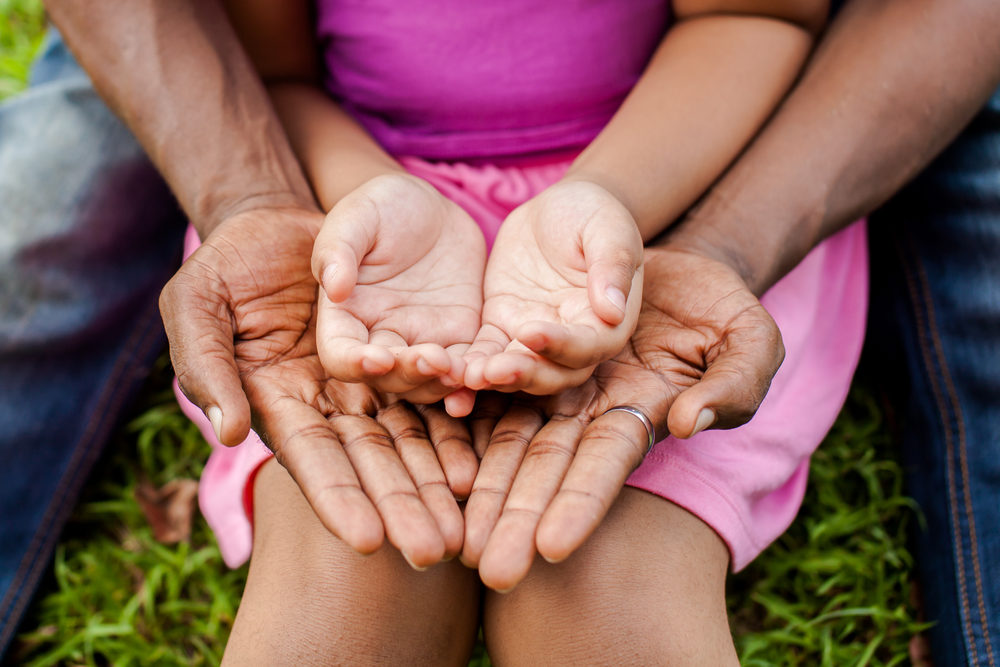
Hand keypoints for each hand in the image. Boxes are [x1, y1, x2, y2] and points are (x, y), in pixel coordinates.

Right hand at [159, 206, 478, 567]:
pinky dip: (454, 427)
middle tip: (434, 551)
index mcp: (277, 400)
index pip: (311, 458)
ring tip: (465, 525)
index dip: (338, 499)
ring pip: (408, 439)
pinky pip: (431, 394)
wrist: (274, 223)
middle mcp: (326, 404)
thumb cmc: (223, 265)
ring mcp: (365, 384)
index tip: (368, 541)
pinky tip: (480, 462)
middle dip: (400, 508)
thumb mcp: (195, 305)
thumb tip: (231, 433)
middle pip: (369, 463)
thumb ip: (206, 367)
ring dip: (434, 484)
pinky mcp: (399, 355)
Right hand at [312, 173, 485, 406]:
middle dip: (410, 374)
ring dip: (443, 383)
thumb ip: (339, 249)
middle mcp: (381, 336)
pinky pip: (467, 366)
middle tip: (435, 360)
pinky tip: (490, 375)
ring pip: (428, 381)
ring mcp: (422, 341)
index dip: (355, 364)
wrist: (432, 207)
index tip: (377, 359)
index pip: (341, 354)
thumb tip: (333, 288)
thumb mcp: (357, 216)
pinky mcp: (460, 337)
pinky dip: (475, 378)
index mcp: (347, 315)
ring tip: (463, 370)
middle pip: (389, 377)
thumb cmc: (383, 206)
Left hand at [460, 180, 643, 401]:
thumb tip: (614, 310)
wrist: (560, 208)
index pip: (588, 346)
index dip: (561, 345)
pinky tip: (451, 369)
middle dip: (524, 374)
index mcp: (606, 322)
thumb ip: (611, 266)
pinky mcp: (502, 327)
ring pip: (518, 370)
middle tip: (493, 370)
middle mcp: (573, 340)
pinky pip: (487, 351)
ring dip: (495, 378)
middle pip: (553, 373)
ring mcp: (534, 337)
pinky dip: (472, 363)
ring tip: (468, 375)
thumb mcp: (608, 230)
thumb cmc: (594, 215)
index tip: (531, 331)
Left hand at [461, 245, 784, 589]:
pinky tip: (431, 436)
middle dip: (519, 516)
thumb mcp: (749, 337)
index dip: (581, 504)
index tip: (552, 550)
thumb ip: (734, 383)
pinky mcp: (516, 346)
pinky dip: (459, 405)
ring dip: (480, 480)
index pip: (606, 464)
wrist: (662, 253)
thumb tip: (691, 423)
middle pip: (546, 466)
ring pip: (506, 433)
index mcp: (640, 410)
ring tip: (451, 521)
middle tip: (488, 568)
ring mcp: (549, 381)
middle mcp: (588, 407)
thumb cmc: (717, 300)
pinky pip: (483, 378)